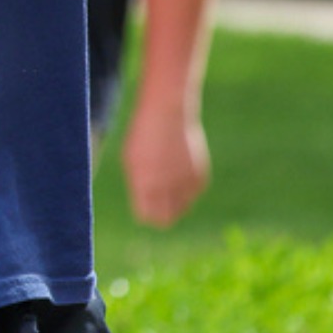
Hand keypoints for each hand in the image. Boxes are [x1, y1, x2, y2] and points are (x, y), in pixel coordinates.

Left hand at [122, 101, 209, 226]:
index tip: (144, 205)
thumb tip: (147, 207)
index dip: (144, 212)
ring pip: (182, 208)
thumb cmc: (143, 135)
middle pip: (166, 219)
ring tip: (167, 179)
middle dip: (161, 214)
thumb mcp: (132, 160)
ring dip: (175, 201)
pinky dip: (187, 189)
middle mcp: (167, 187)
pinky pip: (193, 194)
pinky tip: (179, 171)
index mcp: (145, 183)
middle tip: (157, 203)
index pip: (147, 215)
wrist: (167, 113)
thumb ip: (139, 186)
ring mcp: (185, 183)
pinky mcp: (200, 178)